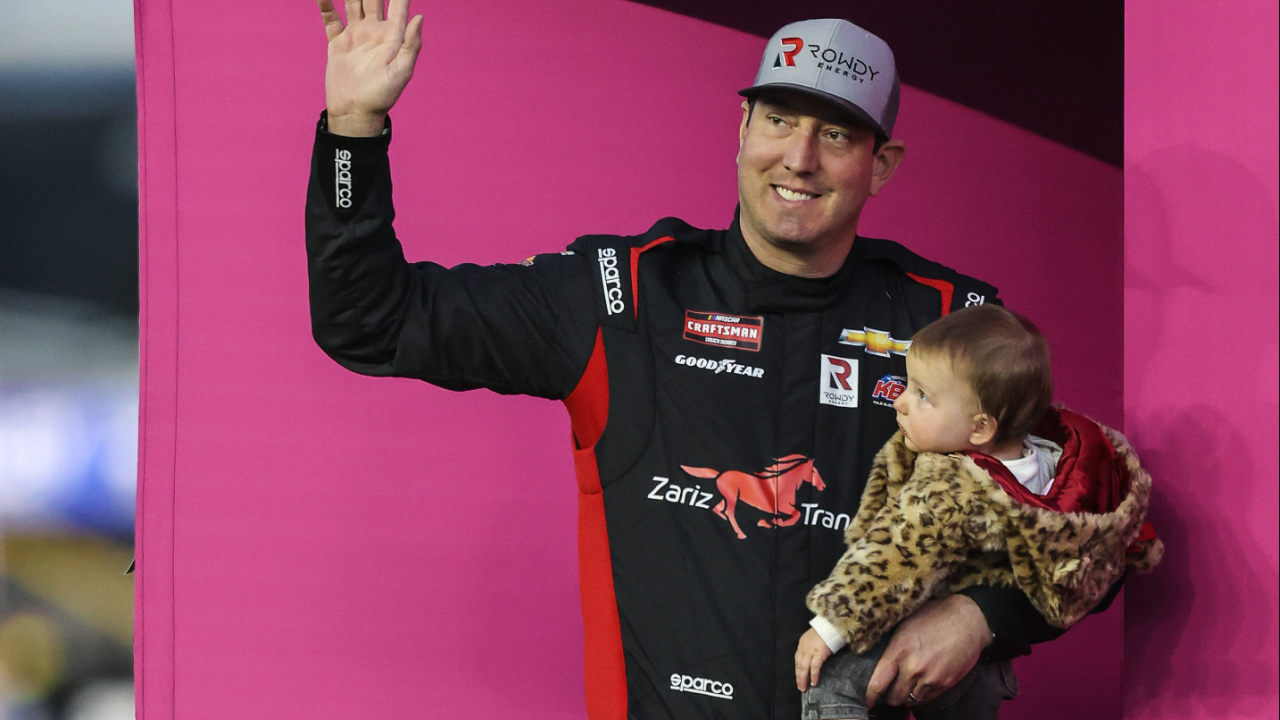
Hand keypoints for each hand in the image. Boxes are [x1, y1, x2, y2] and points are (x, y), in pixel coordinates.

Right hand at [318, 0, 423, 135]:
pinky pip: (330, 17)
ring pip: (353, 2)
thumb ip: (411, 45)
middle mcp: (374, 30)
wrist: (355, 113)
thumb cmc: (382, 97)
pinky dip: (325, 3)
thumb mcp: (401, 72)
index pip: (398, 4)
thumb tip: (420, 17)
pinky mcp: (338, 42)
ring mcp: (356, 35)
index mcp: (392, 36)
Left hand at [795, 628, 832, 691]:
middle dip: (798, 677)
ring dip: (803, 679)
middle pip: (799, 665)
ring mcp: (810, 650)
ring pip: (804, 667)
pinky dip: (813, 675)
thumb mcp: (814, 638)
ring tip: (803, 688)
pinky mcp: (819, 653)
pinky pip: (814, 667)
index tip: (798, 677)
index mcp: (802, 644)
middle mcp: (804, 648)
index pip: (797, 659)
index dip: (797, 669)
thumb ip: (811, 647)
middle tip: (800, 687)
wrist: (832, 624)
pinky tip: (813, 682)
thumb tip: (812, 658)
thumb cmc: (826, 632)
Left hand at [865, 595, 990, 706]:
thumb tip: (875, 658)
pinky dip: (920, 696)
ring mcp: (930, 678)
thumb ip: (891, 644)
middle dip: (888, 696)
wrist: (968, 621)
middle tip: (887, 692)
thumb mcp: (905, 623)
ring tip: (903, 688)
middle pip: (893, 697)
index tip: (866, 701)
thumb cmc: (934, 616)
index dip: (870, 696)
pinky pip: (926, 699)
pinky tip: (918, 686)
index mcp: (899, 650)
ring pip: (910, 700)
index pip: (877, 683)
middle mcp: (913, 668)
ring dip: (905, 696)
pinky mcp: (944, 683)